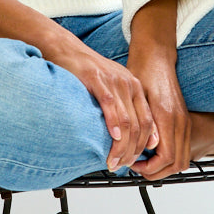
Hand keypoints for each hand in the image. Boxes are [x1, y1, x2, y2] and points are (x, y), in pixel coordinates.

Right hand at [58, 44, 160, 172]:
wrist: (65, 48)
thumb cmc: (85, 71)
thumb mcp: (111, 88)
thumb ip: (123, 108)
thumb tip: (126, 135)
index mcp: (135, 88)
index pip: (148, 122)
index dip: (143, 145)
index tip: (134, 160)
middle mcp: (128, 84)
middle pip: (140, 125)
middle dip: (132, 150)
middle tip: (122, 165)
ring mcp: (114, 82)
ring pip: (126, 121)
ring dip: (122, 145)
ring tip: (114, 160)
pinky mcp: (97, 80)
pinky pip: (110, 106)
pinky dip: (113, 124)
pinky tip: (112, 138)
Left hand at [122, 47, 191, 180]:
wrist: (156, 57)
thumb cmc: (144, 73)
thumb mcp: (137, 98)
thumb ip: (146, 125)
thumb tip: (149, 149)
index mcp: (167, 117)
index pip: (166, 157)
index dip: (150, 168)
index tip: (134, 164)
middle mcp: (180, 121)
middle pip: (177, 163)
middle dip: (156, 172)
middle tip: (137, 167)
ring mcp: (184, 121)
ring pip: (182, 159)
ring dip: (164, 167)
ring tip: (143, 162)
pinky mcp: (184, 120)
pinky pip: (182, 148)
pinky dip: (170, 157)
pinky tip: (152, 151)